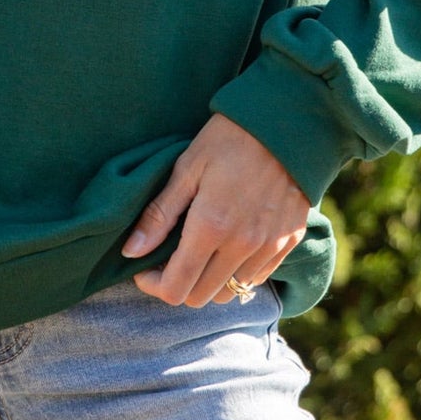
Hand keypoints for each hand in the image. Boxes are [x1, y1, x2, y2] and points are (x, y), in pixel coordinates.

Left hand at [121, 114, 308, 305]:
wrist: (287, 122)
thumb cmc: (229, 139)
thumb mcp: (186, 169)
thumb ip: (159, 215)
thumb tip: (131, 251)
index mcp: (210, 227)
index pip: (176, 288)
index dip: (154, 284)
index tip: (146, 267)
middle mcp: (242, 245)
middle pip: (200, 297)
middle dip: (178, 284)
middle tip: (170, 258)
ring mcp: (269, 246)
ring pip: (230, 293)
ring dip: (209, 281)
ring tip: (201, 252)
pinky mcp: (289, 242)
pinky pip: (257, 278)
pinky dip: (238, 272)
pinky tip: (230, 245)